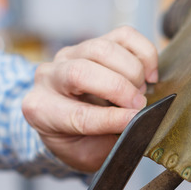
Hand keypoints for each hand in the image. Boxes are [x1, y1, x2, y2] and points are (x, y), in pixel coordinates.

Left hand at [22, 26, 158, 171]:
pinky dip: (143, 53)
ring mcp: (70, 54)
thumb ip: (108, 140)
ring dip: (132, 71)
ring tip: (142, 92)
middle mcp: (49, 77)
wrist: (70, 124)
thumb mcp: (88, 154)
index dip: (111, 118)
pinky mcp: (93, 42)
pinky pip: (122, 36)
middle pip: (82, 71)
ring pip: (102, 49)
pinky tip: (148, 74)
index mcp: (41, 110)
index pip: (77, 113)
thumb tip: (138, 120)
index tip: (136, 119)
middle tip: (140, 105)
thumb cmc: (79, 141)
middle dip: (119, 88)